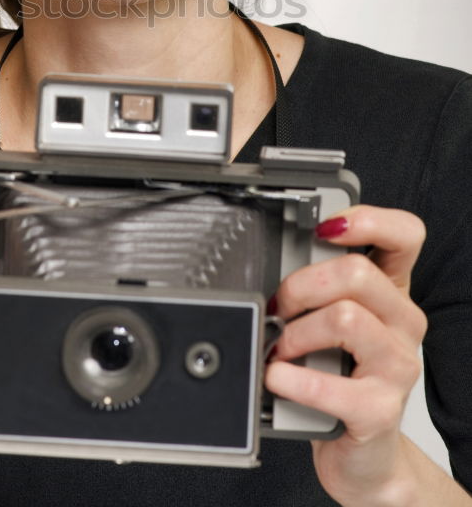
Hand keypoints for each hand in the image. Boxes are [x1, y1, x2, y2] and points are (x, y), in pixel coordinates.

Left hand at [264, 204, 427, 506]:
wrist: (363, 452)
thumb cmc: (341, 377)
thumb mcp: (332, 323)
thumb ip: (315, 286)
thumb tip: (266, 260)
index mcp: (392, 291)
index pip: (405, 235)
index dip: (367, 219)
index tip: (324, 228)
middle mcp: (403, 323)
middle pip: (358, 273)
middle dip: (302, 284)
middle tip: (279, 306)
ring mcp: (397, 366)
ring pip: (345, 318)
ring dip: (296, 332)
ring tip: (279, 349)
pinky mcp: (380, 410)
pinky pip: (330, 386)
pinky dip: (292, 379)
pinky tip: (278, 378)